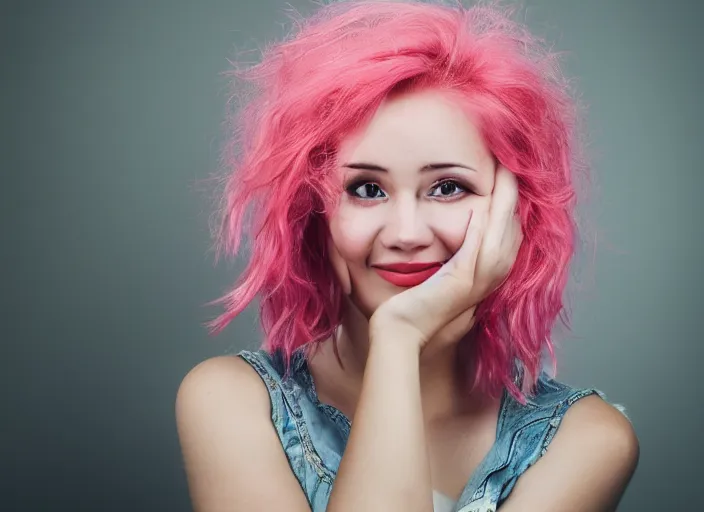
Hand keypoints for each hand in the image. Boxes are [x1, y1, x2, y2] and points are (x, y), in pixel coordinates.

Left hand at [370, 165, 522, 349]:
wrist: (398, 335)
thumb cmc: (408, 309)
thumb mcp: (435, 281)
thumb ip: (448, 261)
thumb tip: (453, 236)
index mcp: (481, 280)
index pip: (506, 240)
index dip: (510, 211)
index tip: (506, 184)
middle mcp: (485, 283)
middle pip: (512, 236)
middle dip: (514, 202)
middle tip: (512, 169)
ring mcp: (474, 285)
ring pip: (501, 241)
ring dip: (504, 207)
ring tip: (505, 177)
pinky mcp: (458, 286)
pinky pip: (475, 255)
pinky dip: (481, 232)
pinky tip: (481, 209)